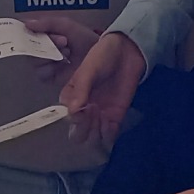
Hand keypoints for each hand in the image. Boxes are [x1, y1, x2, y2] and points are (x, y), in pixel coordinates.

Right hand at [20, 16, 100, 86]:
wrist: (100, 54)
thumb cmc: (83, 38)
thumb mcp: (66, 25)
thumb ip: (47, 23)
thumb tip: (26, 24)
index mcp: (42, 35)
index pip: (25, 35)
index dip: (25, 33)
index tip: (30, 30)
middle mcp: (40, 50)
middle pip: (28, 49)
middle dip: (46, 44)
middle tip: (63, 40)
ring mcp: (45, 64)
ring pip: (34, 62)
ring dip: (50, 56)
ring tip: (67, 51)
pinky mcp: (50, 78)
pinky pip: (42, 74)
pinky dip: (51, 68)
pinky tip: (63, 63)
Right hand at [58, 32, 145, 146]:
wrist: (127, 53)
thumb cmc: (103, 57)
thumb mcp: (89, 69)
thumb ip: (81, 89)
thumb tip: (73, 112)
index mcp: (71, 98)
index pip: (67, 118)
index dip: (75, 119)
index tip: (86, 108)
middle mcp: (82, 111)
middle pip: (77, 135)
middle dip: (83, 130)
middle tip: (94, 113)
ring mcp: (99, 117)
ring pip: (91, 140)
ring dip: (96, 134)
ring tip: (104, 117)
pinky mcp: (114, 119)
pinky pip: (108, 137)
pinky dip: (108, 135)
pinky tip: (112, 123)